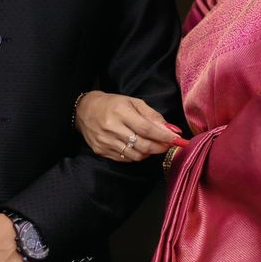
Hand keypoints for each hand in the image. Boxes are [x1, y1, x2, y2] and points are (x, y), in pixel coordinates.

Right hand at [75, 91, 189, 162]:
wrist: (83, 110)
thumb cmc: (112, 104)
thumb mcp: (133, 102)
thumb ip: (153, 116)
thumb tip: (172, 130)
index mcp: (121, 111)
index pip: (147, 128)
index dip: (163, 136)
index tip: (177, 140)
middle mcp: (111, 127)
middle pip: (142, 144)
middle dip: (159, 147)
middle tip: (168, 145)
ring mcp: (105, 141)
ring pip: (135, 155)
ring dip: (149, 153)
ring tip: (153, 146)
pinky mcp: (101, 151)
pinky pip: (125, 159)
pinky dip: (136, 155)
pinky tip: (139, 148)